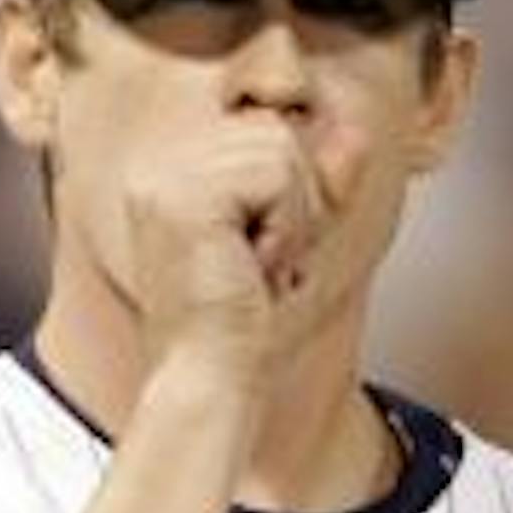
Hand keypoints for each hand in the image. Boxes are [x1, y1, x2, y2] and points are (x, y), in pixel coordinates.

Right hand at [126, 116, 329, 389]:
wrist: (211, 383)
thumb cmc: (246, 328)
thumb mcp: (294, 237)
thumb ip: (318, 182)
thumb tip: (356, 133)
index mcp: (168, 172)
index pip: (261, 129)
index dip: (288, 191)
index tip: (260, 255)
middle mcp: (156, 166)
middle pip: (273, 131)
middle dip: (293, 204)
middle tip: (260, 267)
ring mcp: (165, 178)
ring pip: (281, 148)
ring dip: (292, 219)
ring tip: (256, 269)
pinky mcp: (187, 198)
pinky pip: (279, 175)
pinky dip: (288, 227)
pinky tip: (254, 269)